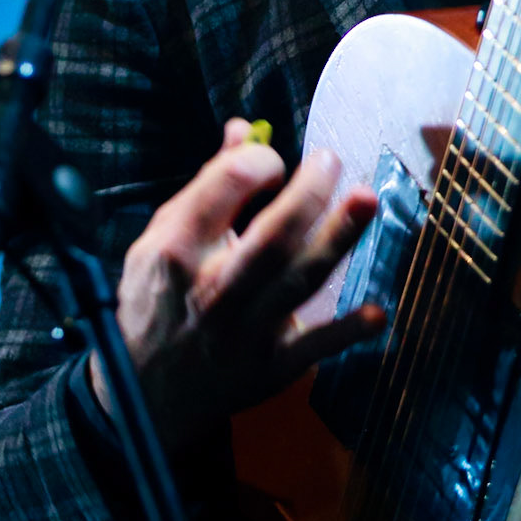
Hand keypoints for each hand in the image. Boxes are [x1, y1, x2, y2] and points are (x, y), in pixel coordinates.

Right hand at [88, 118, 380, 450]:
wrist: (144, 391)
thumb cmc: (158, 297)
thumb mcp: (163, 236)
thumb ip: (208, 184)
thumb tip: (245, 129)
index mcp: (178, 248)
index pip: (226, 186)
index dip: (259, 160)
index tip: (272, 162)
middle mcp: (213, 288)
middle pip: (272, 233)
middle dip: (308, 193)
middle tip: (331, 159)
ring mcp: (245, 331)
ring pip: (299, 279)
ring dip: (337, 238)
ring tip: (368, 199)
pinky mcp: (271, 368)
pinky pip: (314, 347)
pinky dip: (346, 331)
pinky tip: (376, 313)